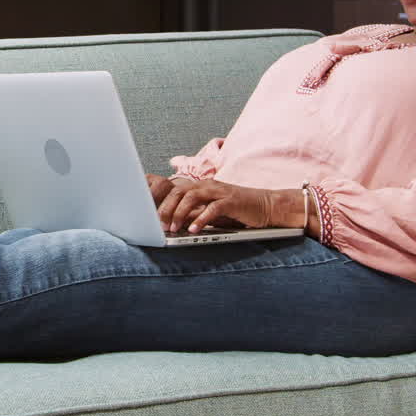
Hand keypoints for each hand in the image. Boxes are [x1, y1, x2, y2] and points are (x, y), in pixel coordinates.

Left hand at [151, 178, 281, 233]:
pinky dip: (202, 219)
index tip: (149, 216)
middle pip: (179, 191)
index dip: (160, 201)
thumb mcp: (211, 212)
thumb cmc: (237, 210)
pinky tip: (195, 229)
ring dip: (180, 213)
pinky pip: (213, 208)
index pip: (174, 189)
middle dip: (166, 208)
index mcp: (200, 187)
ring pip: (192, 197)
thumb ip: (193, 214)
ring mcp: (219, 191)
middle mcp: (207, 186)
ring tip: (174, 228)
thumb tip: (172, 224)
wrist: (266, 205)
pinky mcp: (231, 200)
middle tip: (159, 225)